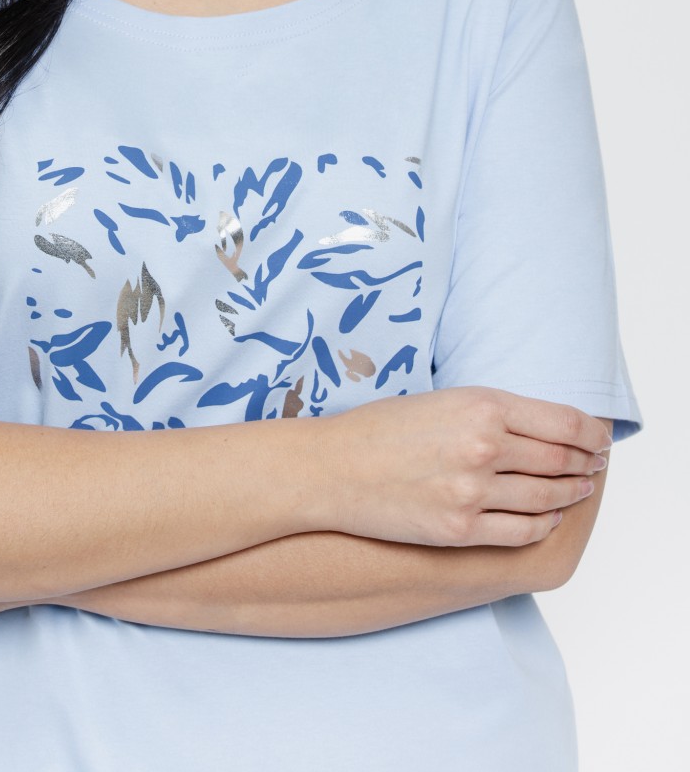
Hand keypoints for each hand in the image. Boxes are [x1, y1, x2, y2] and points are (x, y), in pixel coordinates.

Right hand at [314, 385, 610, 547]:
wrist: (332, 468)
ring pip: (546, 498)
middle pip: (561, 461)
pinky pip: (521, 532)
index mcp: (481, 405)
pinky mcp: (460, 529)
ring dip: (570, 494)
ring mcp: (473, 492)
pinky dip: (543, 524)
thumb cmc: (382, 429)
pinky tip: (547, 517)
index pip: (564, 422)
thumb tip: (546, 426)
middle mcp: (483, 447)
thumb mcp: (444, 400)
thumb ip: (494, 411)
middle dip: (586, 464)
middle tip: (595, 466)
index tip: (600, 439)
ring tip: (578, 490)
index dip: (592, 434)